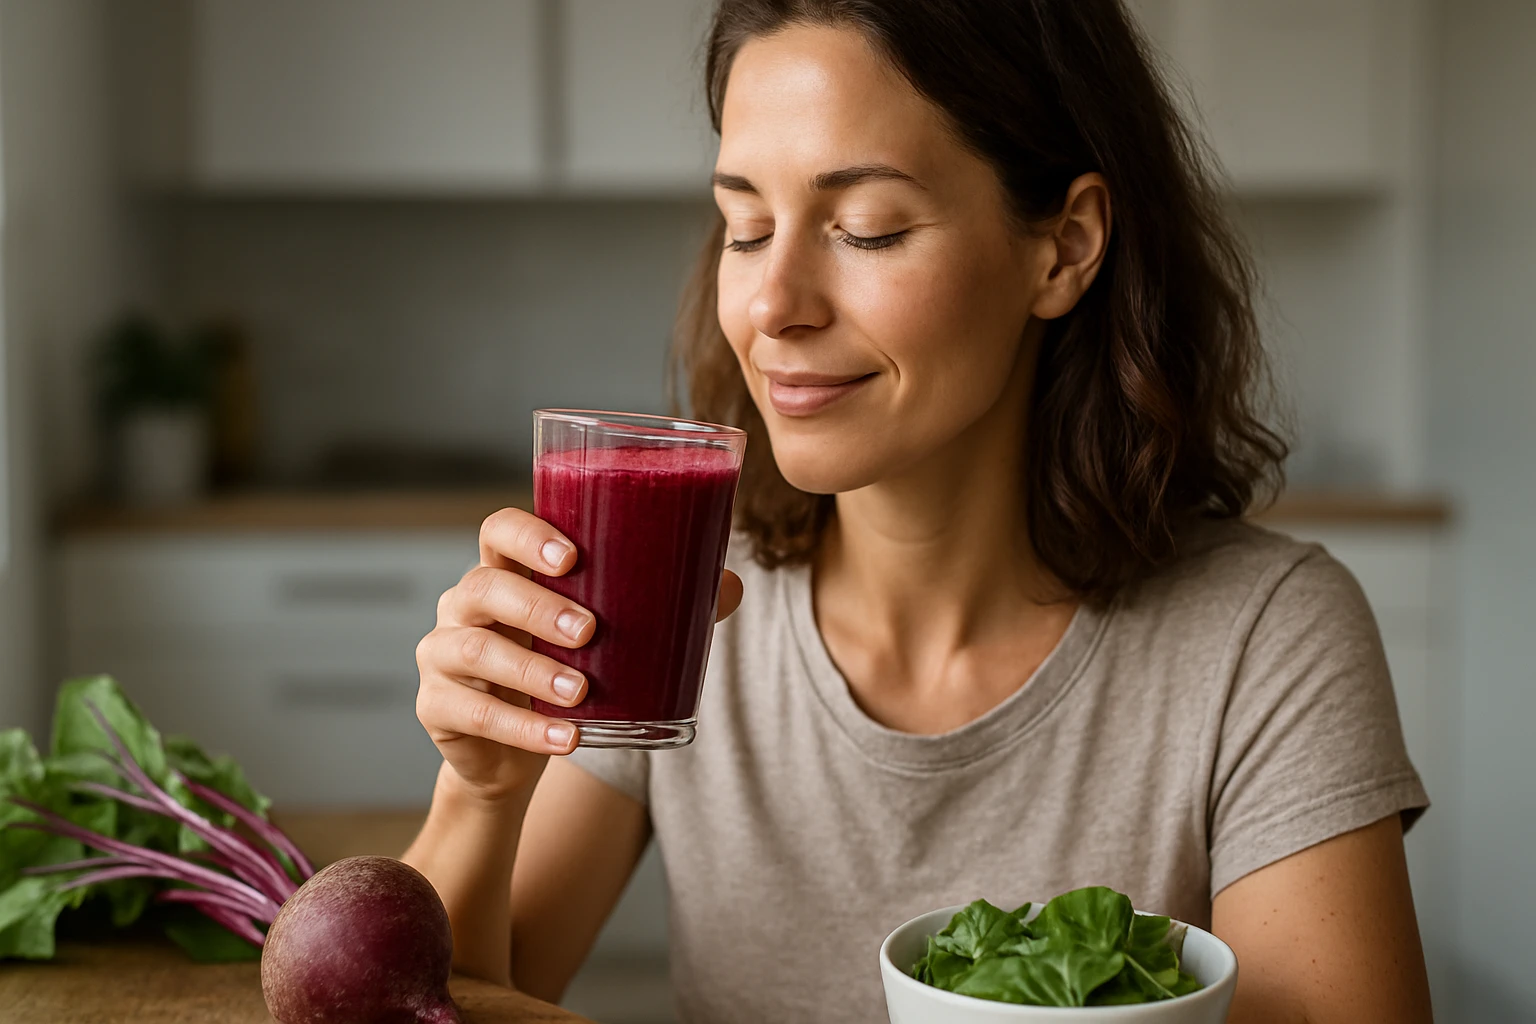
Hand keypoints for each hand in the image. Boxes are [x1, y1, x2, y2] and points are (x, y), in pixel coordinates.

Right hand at [415, 507, 743, 802]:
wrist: (516, 753)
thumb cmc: (565, 670)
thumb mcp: (606, 638)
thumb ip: (662, 607)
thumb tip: (729, 584)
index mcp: (507, 571)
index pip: (500, 530)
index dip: (528, 535)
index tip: (572, 556)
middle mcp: (465, 603)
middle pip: (483, 585)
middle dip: (536, 606)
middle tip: (589, 631)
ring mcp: (442, 653)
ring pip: (473, 648)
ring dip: (530, 671)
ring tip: (579, 692)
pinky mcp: (437, 705)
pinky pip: (472, 712)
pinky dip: (523, 728)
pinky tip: (566, 738)